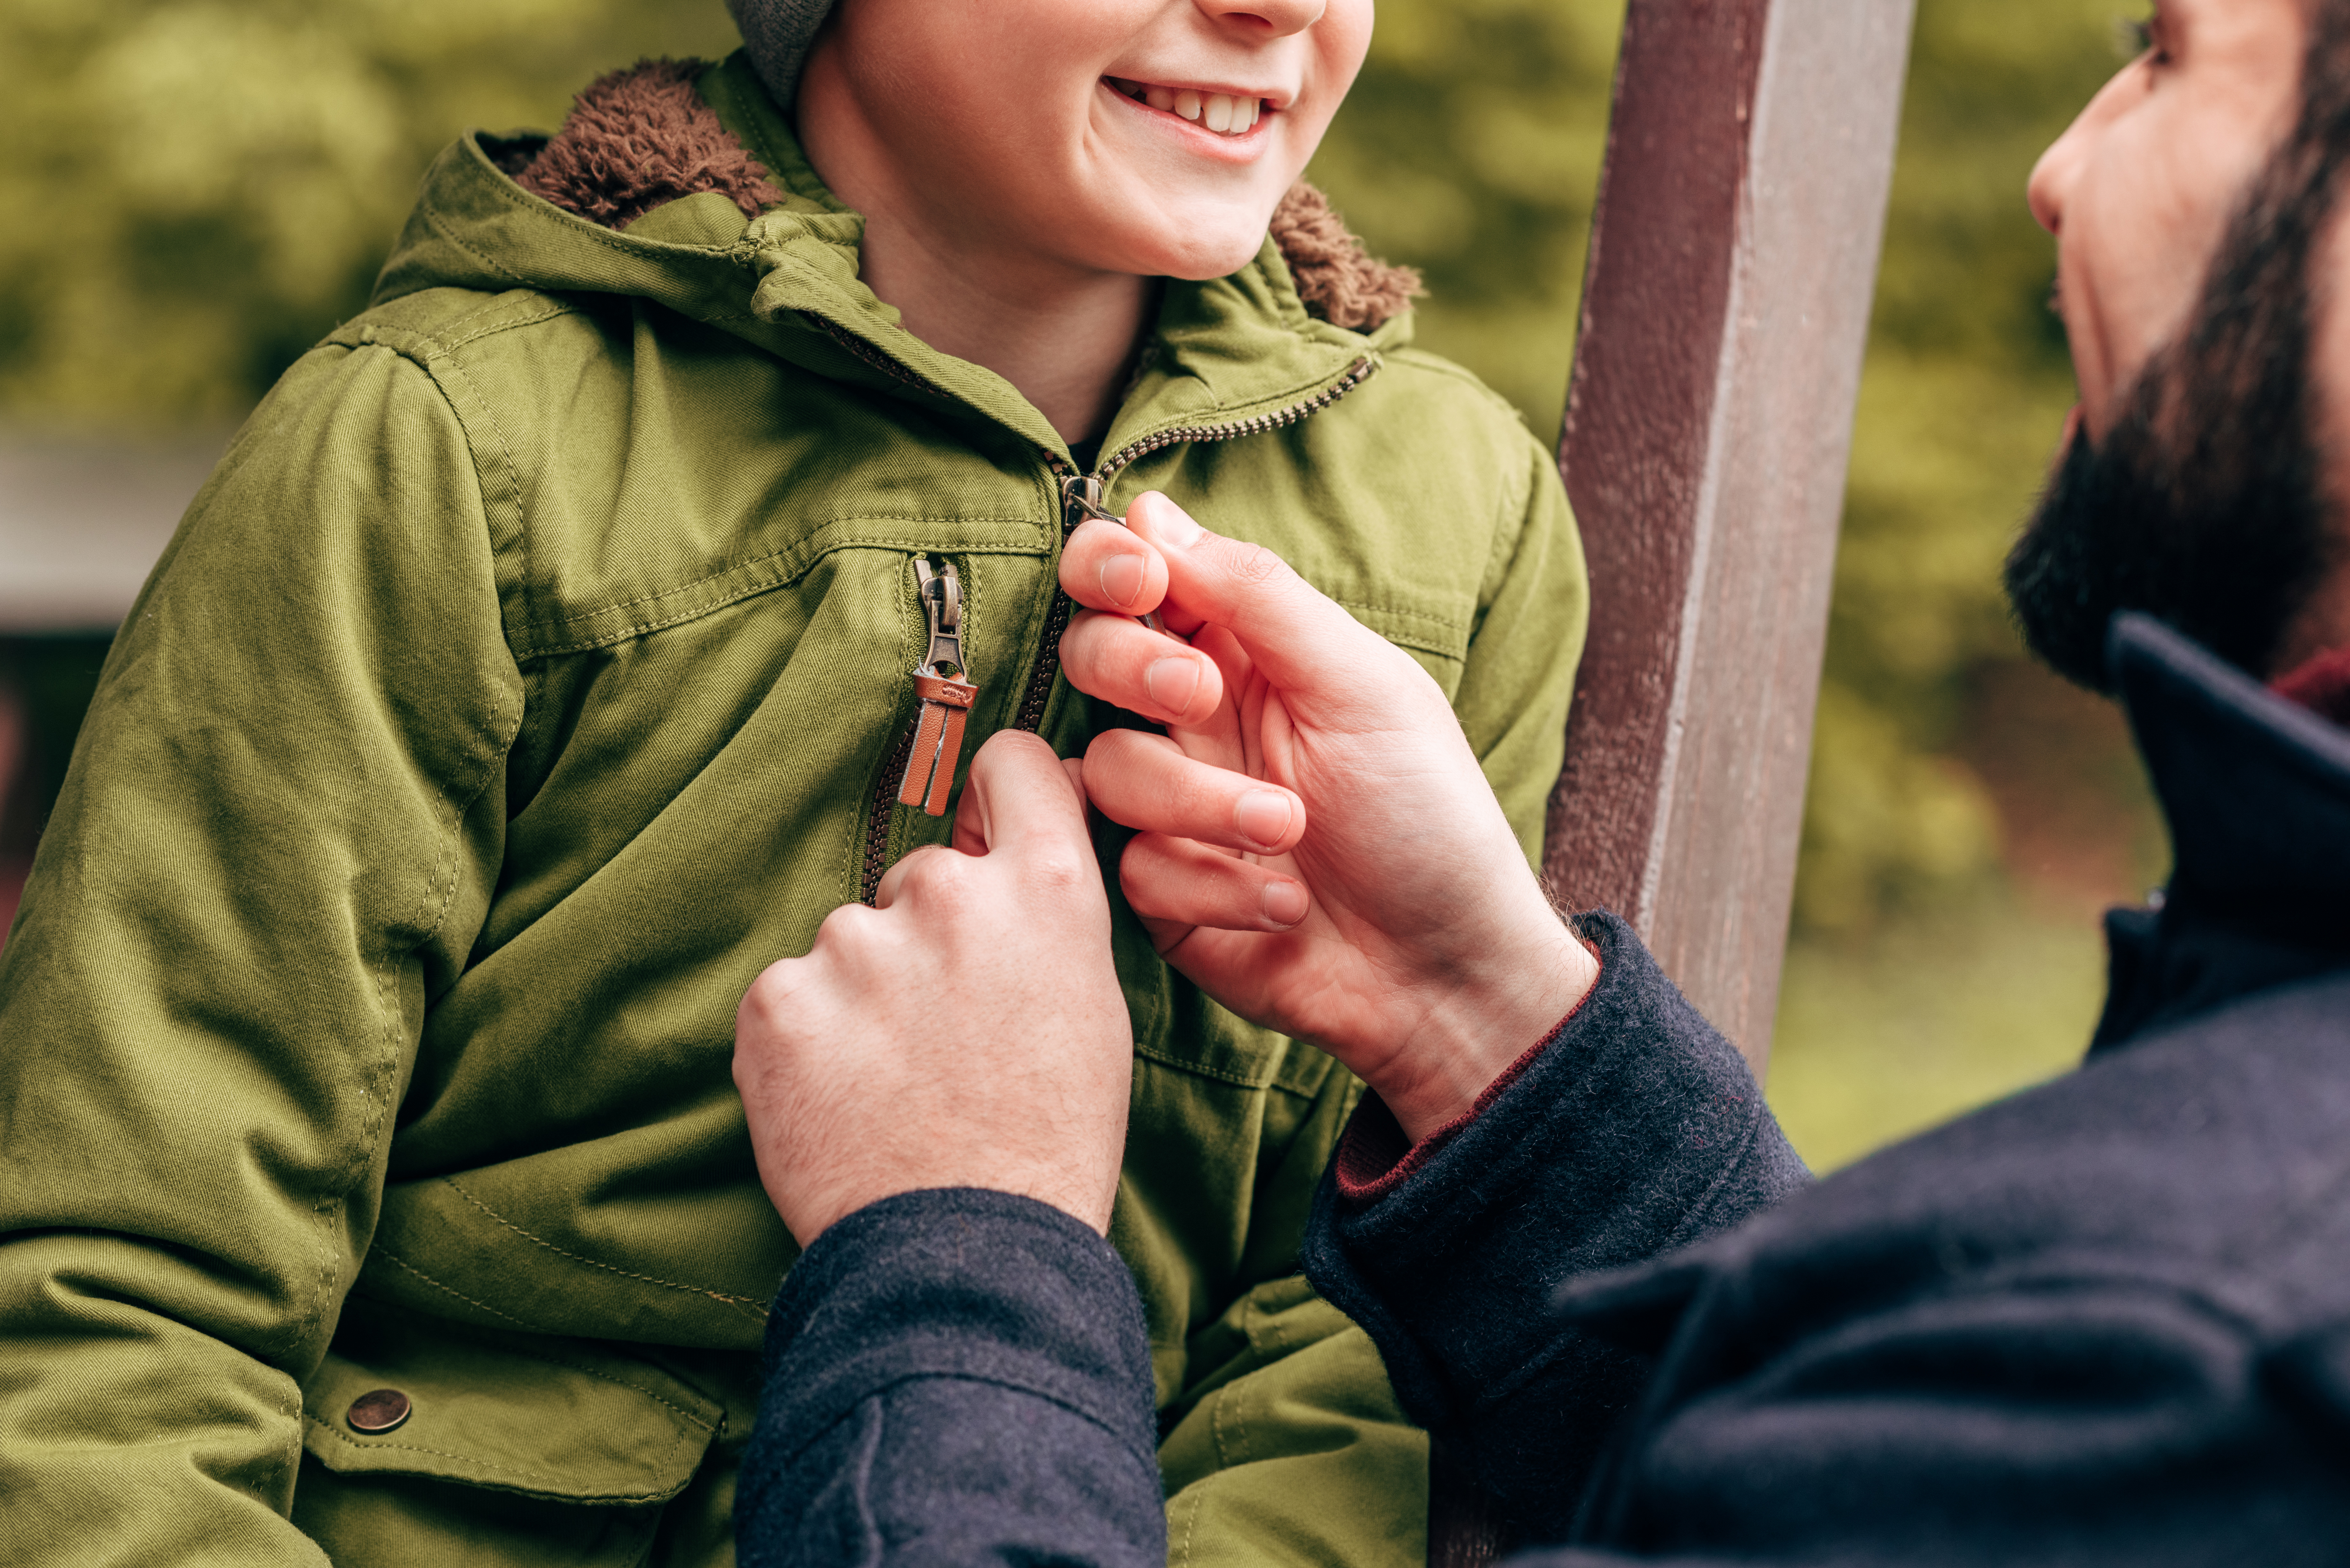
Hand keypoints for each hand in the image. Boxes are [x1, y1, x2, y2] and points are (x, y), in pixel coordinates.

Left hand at [733, 732, 1132, 1245]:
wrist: (968, 1256)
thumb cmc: (1044, 1142)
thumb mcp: (1086, 1010)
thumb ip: (1040, 920)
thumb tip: (996, 859)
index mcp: (1045, 891)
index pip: (1013, 764)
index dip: (995, 788)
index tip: (983, 817)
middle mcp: (950, 893)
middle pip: (922, 878)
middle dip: (923, 941)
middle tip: (945, 1038)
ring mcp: (854, 943)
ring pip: (850, 942)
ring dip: (861, 995)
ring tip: (893, 1085)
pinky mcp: (777, 999)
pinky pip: (788, 996)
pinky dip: (806, 1042)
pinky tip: (843, 1100)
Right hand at [1056, 495, 1597, 1142]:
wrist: (1445, 970)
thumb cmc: (1427, 817)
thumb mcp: (1362, 685)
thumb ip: (1258, 595)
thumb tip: (1153, 510)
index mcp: (1246, 652)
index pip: (1135, 577)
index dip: (1111, 565)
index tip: (1140, 581)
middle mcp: (1196, 719)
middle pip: (1091, 656)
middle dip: (1133, 667)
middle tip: (1200, 694)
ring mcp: (1172, 806)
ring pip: (1110, 767)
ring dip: (1200, 800)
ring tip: (1289, 830)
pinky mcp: (1160, 891)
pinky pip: (1132, 866)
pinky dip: (1214, 882)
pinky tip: (1283, 902)